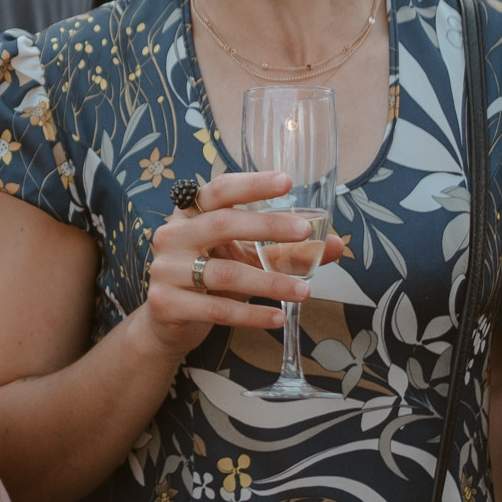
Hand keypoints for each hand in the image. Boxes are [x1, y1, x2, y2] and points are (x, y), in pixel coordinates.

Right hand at [140, 172, 338, 361]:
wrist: (166, 320)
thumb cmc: (209, 278)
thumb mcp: (244, 257)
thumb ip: (284, 250)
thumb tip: (336, 244)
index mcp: (190, 213)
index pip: (220, 190)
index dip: (252, 184)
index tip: (287, 181)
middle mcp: (173, 234)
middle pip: (222, 224)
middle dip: (267, 227)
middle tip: (304, 232)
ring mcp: (166, 269)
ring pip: (226, 273)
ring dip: (269, 283)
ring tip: (304, 291)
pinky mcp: (166, 303)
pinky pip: (217, 309)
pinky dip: (252, 316)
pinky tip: (278, 318)